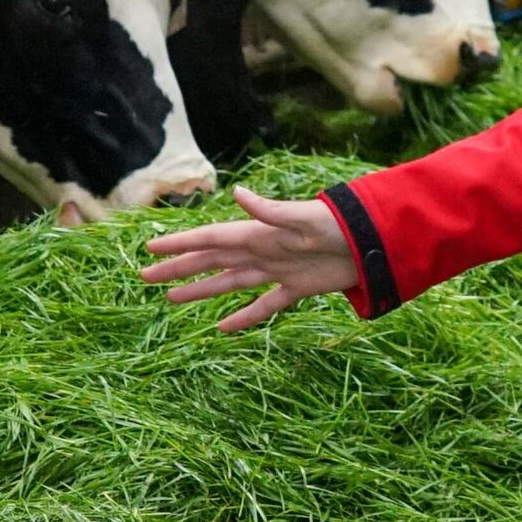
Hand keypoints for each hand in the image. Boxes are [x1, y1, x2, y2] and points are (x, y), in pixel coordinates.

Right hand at [137, 187, 359, 329]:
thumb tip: (236, 193)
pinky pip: (264, 305)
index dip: (181, 243)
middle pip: (212, 260)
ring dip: (201, 290)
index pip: (211, 238)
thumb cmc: (340, 223)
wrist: (376, 242)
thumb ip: (270, 210)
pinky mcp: (298, 288)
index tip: (150, 248)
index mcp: (259, 233)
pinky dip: (244, 317)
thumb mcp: (304, 216)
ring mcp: (278, 271)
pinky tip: (222, 329)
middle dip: (179, 267)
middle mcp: (263, 251)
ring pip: (230, 282)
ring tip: (171, 298)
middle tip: (146, 275)